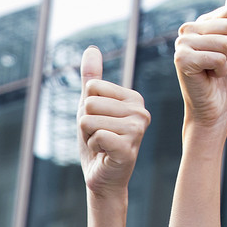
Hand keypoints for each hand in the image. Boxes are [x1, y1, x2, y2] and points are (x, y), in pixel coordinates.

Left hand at [80, 46, 149, 202]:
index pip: (92, 88)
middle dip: (86, 123)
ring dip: (89, 137)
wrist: (104, 178)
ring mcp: (137, 129)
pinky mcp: (128, 147)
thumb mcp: (91, 107)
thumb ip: (92, 77)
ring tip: (102, 145)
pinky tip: (105, 154)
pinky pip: (95, 136)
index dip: (87, 108)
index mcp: (133, 97)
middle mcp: (140, 110)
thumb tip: (90, 48)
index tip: (99, 123)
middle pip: (89, 103)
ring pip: (88, 120)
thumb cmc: (98, 141)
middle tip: (100, 137)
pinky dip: (93, 147)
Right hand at [174, 0, 226, 132]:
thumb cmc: (226, 77)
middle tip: (219, 65)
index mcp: (199, 23)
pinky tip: (208, 78)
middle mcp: (187, 30)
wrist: (217, 108)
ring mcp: (181, 44)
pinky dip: (221, 70)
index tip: (226, 51)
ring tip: (213, 71)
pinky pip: (218, 57)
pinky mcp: (181, 60)